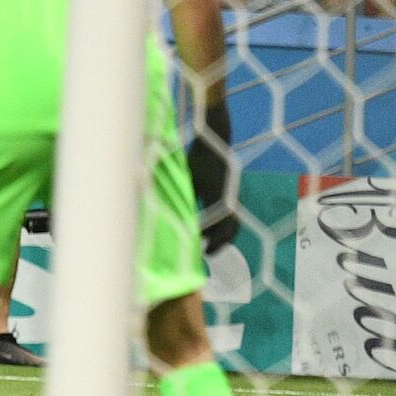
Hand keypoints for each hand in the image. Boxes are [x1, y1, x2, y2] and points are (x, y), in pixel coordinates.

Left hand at [186, 103, 239, 253]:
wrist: (213, 142)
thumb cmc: (196, 158)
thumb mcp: (184, 177)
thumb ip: (178, 194)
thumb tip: (163, 211)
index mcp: (218, 196)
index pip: (222, 224)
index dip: (214, 240)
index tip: (202, 249)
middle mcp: (228, 199)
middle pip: (231, 228)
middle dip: (220, 242)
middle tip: (206, 253)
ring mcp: (231, 197)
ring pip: (233, 223)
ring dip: (222, 235)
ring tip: (207, 245)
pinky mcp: (228, 195)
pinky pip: (229, 216)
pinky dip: (221, 226)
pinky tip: (205, 230)